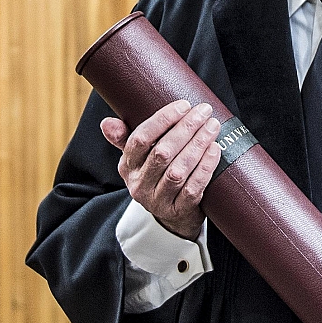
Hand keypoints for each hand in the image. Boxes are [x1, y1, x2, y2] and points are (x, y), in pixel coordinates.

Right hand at [101, 100, 220, 240]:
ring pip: (177, 171)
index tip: (183, 105)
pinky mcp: (178, 211)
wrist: (172, 216)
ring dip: (197, 146)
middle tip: (204, 112)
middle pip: (162, 153)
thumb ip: (125, 138)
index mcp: (127, 166)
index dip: (162, 120)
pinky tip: (215, 151)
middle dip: (185, 129)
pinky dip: (205, 168)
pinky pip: (192, 189)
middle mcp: (139, 184)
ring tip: (212, 127)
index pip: (140, 139)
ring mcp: (158, 201)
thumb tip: (107, 123)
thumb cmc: (157, 176)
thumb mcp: (138, 159)